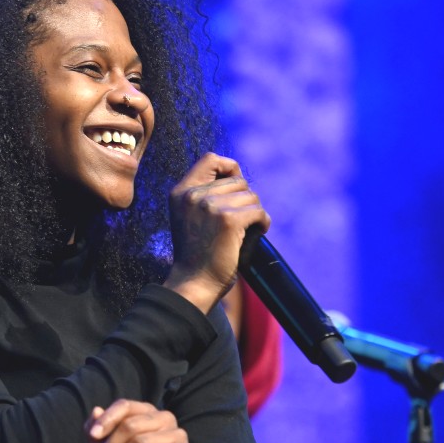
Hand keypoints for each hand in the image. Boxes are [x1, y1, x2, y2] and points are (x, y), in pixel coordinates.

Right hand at [163, 153, 270, 312]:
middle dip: (245, 199)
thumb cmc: (196, 255)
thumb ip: (203, 196)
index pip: (210, 159)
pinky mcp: (228, 220)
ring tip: (248, 229)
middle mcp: (192, 195)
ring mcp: (209, 205)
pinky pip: (257, 211)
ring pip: (250, 196)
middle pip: (237, 180)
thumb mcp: (190, 217)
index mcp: (180, 192)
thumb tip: (238, 176)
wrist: (194, 283)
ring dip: (254, 212)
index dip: (229, 168)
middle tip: (242, 220)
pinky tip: (257, 232)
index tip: (236, 187)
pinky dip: (262, 222)